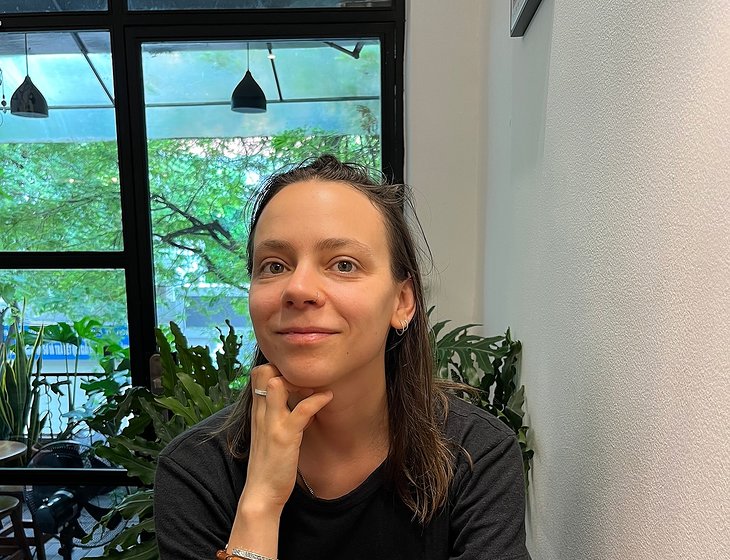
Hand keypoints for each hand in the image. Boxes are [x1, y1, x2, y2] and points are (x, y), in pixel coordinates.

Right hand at [241, 364, 332, 511]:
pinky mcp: (285, 436)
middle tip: (305, 382)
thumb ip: (279, 414)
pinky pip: (302, 409)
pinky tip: (327, 399)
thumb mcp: (270, 432)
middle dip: (286, 369)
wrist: (261, 493)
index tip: (295, 379)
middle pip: (264, 371)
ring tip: (315, 390)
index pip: (258, 373)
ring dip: (301, 381)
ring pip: (278, 384)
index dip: (277, 368)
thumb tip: (301, 399)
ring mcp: (272, 423)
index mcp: (257, 412)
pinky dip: (317, 400)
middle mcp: (261, 413)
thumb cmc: (269, 463)